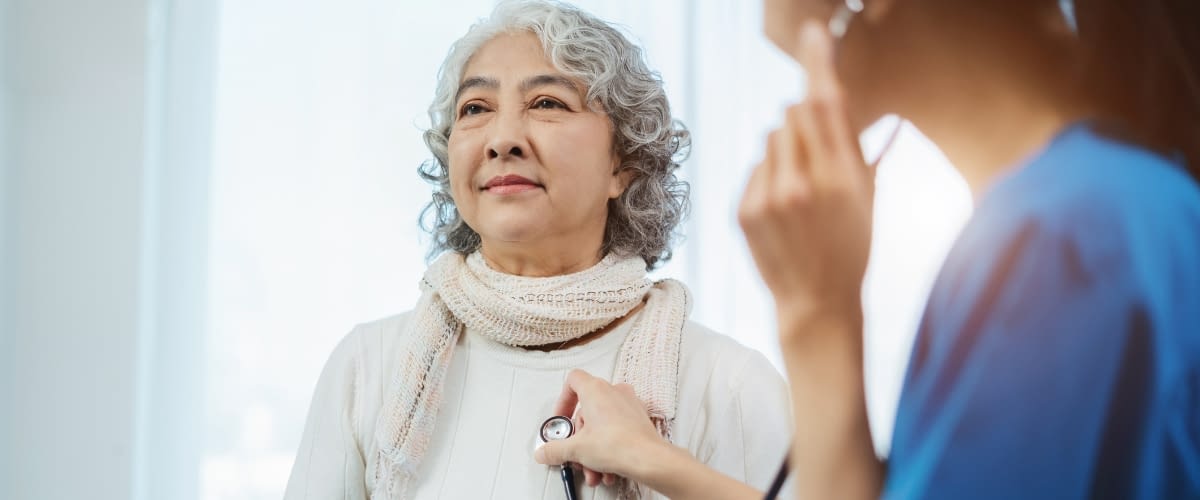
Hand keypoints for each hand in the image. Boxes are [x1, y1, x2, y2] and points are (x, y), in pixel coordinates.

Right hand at [534, 369, 666, 484]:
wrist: (649, 459)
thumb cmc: (619, 445)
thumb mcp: (576, 450)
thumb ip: (555, 449)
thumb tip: (544, 452)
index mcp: (595, 390)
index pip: (573, 380)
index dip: (563, 400)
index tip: (562, 419)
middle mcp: (613, 391)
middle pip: (586, 410)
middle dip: (579, 438)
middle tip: (576, 453)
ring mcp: (629, 403)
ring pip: (602, 423)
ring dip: (593, 448)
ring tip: (593, 469)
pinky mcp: (639, 418)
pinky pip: (616, 429)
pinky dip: (609, 447)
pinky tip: (607, 468)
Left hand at [738, 21, 871, 330]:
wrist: (816, 304)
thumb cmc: (852, 249)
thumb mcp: (868, 199)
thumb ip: (860, 149)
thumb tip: (853, 104)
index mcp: (844, 178)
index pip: (825, 102)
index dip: (817, 63)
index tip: (812, 33)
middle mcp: (804, 183)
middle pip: (793, 114)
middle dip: (804, 122)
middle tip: (817, 157)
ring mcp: (770, 197)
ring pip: (771, 137)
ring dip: (785, 150)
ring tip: (800, 191)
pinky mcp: (745, 210)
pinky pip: (755, 165)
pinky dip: (767, 175)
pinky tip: (781, 208)